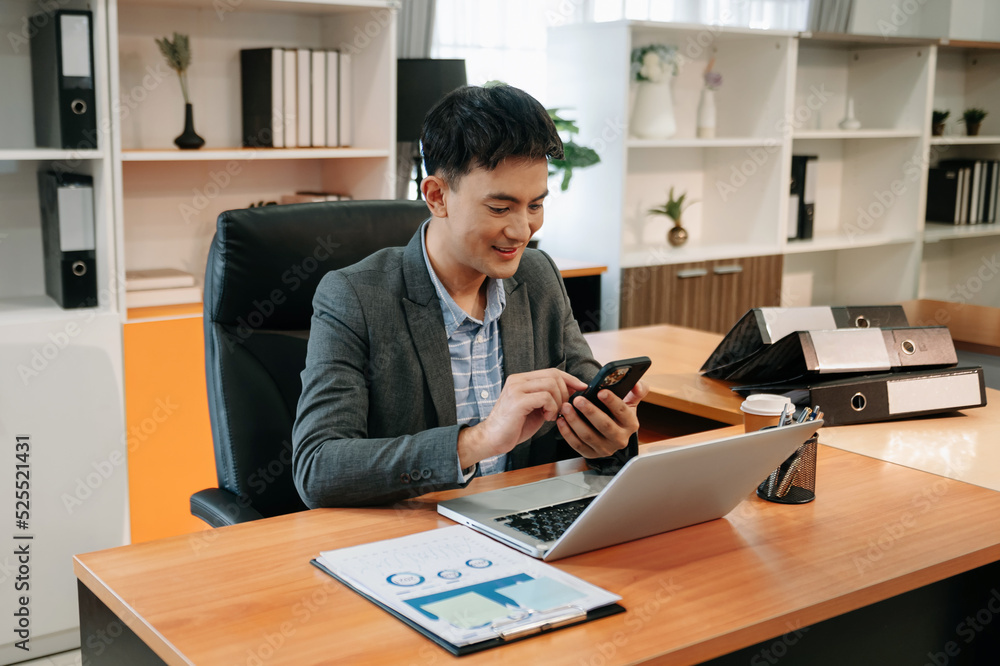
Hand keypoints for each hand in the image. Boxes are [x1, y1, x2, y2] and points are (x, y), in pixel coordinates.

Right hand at [458, 369, 587, 468]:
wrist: (492, 439)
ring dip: (558, 402)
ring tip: (551, 415)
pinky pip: (545, 397)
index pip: (552, 371)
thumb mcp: (536, 408)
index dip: (570, 378)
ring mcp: (516, 389)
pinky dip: (552, 408)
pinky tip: (546, 418)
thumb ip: (550, 397)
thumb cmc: (514, 426)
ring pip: (551, 385)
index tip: (582, 387)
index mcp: (521, 380)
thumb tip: (573, 389)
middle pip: (553, 376)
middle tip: (561, 409)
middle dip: (565, 393)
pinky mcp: (518, 400)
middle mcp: (518, 380)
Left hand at [556, 380, 648, 457]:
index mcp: (631, 424)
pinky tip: (561, 420)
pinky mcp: (591, 454)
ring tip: (566, 407)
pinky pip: (577, 445)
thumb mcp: (630, 401)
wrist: (610, 432)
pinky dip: (567, 433)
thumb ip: (637, 390)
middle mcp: (620, 439)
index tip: (601, 391)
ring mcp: (605, 449)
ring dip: (575, 421)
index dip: (612, 401)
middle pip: (605, 425)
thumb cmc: (617, 413)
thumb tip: (636, 383)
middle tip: (578, 399)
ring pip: (588, 436)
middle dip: (590, 411)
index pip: (622, 412)